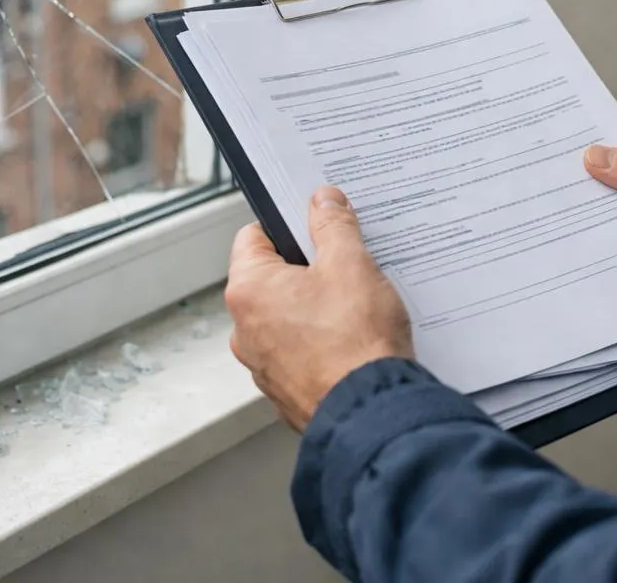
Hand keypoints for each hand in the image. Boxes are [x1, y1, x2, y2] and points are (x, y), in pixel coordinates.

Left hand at [225, 186, 413, 431]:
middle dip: (307, 268)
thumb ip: (333, 225)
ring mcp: (263, 365)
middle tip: (346, 265)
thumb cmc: (355, 341)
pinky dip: (322, 342)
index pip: (254, 237)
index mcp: (249, 290)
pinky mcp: (286, 390)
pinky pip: (300, 352)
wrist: (371, 414)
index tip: (317, 224)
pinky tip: (354, 341)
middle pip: (272, 278)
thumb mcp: (351, 264)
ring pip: (287, 317)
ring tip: (356, 307)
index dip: (288, 225)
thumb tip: (323, 201)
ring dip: (315, 308)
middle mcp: (244, 329)